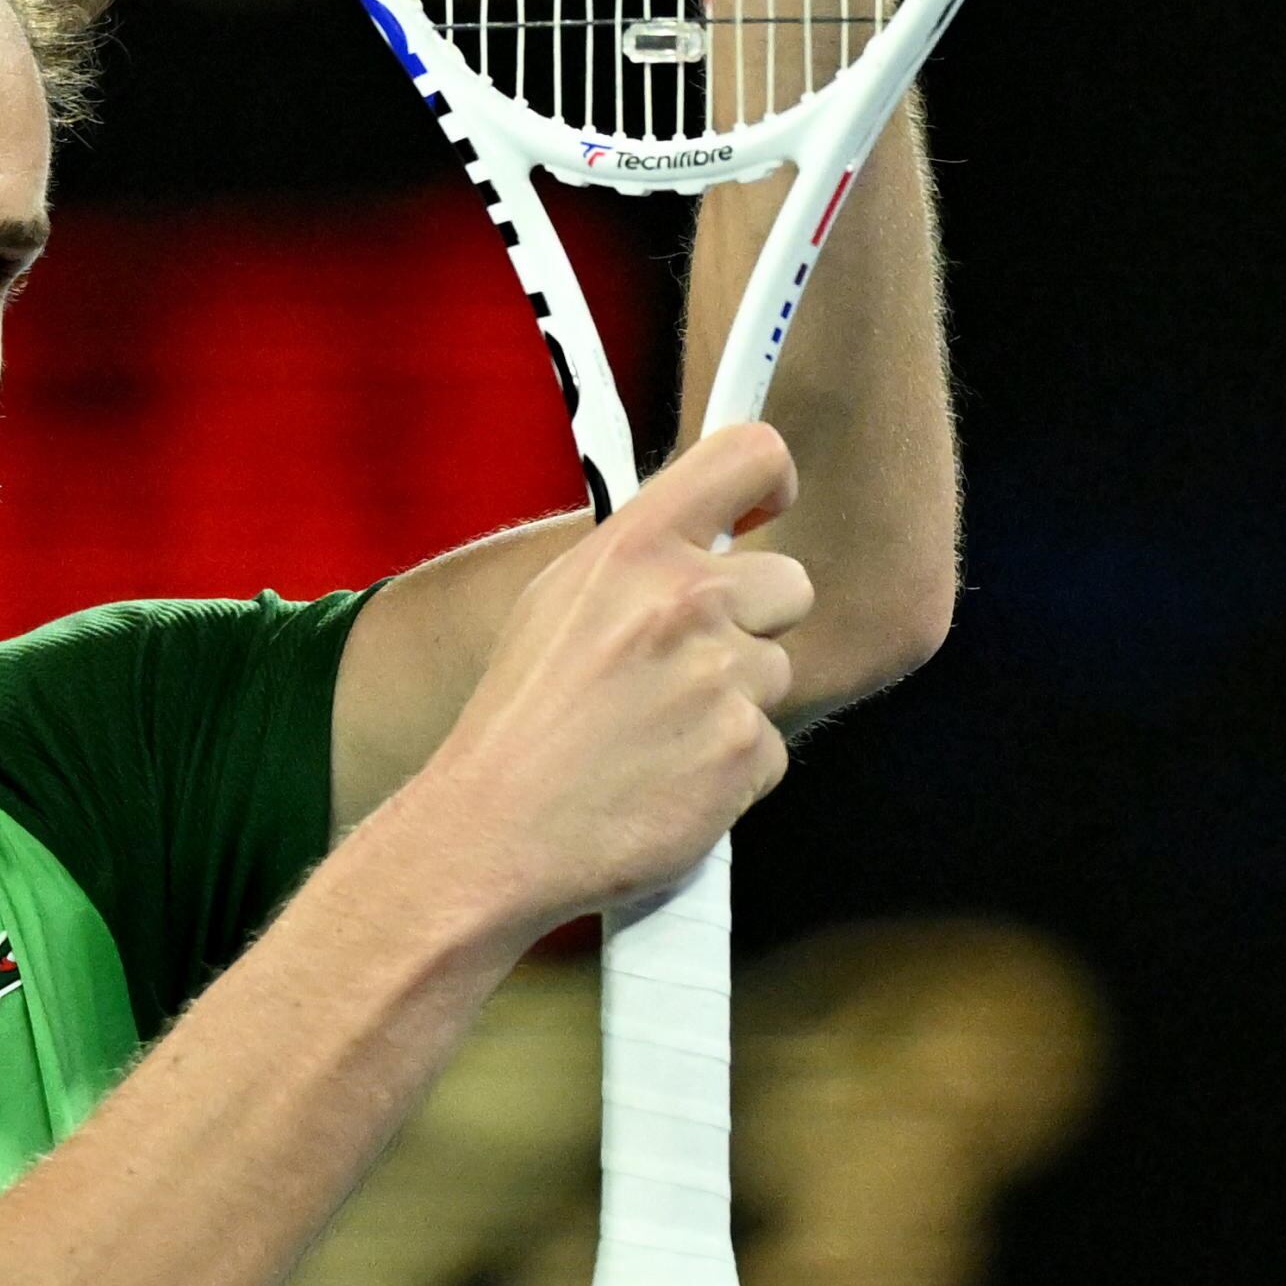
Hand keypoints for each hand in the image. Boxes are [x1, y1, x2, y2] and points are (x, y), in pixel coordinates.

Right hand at [391, 423, 813, 930]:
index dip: (772, 481)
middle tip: (687, 669)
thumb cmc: (520, 718)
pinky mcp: (744, 752)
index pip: (750, 455)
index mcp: (634, 549)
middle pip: (791, 583)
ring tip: (658, 735)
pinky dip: (729, 770)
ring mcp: (721, 678)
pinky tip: (668, 780)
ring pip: (777, 673)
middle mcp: (686, 600)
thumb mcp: (559, 601)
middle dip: (754, 625)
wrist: (494, 831)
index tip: (761, 515)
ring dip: (735, 704)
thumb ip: (639, 561)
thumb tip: (709, 538)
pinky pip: (770, 749)